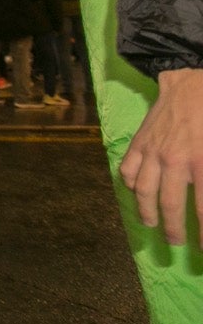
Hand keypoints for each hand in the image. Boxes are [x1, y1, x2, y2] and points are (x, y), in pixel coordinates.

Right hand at [119, 68, 202, 246]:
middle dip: (174, 228)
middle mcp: (174, 160)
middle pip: (169, 204)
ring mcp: (152, 151)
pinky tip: (137, 192)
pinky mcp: (140, 141)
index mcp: (201, 160)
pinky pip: (129, 169)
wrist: (192, 80)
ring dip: (147, 212)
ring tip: (151, 224)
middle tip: (177, 243)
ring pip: (143, 190)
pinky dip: (130, 184)